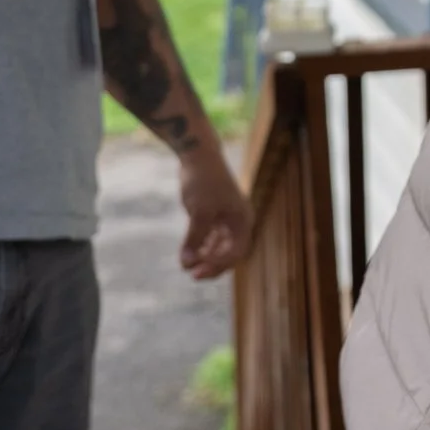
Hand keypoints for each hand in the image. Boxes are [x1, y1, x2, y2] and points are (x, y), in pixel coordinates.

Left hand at [176, 150, 251, 281]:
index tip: (196, 271)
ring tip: (188, 265)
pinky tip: (189, 252)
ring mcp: (227, 217)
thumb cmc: (203, 181)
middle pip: (230, 253)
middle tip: (192, 275)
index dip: (217, 266)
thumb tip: (187, 264)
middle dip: (212, 265)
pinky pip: (212, 236)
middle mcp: (238, 220)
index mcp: (242, 220)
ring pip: (220, 246)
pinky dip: (202, 245)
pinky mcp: (215, 212)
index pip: (236, 253)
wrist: (198, 154)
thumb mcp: (199, 212)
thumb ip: (194, 240)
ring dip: (206, 257)